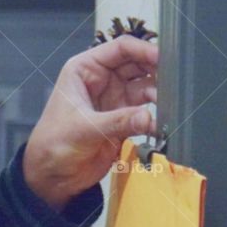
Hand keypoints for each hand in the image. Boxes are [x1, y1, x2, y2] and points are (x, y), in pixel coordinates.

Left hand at [22, 36, 159, 210]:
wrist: (53, 177)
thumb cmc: (52, 145)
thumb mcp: (83, 128)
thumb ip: (117, 121)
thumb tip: (148, 117)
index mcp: (85, 69)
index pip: (120, 49)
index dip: (143, 50)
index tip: (162, 59)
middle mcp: (103, 81)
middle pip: (138, 65)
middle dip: (156, 72)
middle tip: (173, 84)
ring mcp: (115, 100)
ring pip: (146, 88)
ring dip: (159, 96)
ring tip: (168, 108)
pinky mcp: (124, 121)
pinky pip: (146, 113)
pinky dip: (156, 117)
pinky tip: (161, 124)